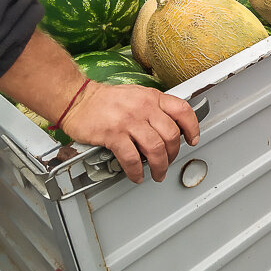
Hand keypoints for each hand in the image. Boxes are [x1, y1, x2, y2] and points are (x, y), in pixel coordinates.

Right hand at [60, 82, 199, 182]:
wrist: (77, 99)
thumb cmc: (105, 100)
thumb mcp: (136, 94)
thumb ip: (153, 108)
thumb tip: (168, 127)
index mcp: (152, 97)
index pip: (182, 110)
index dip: (192, 127)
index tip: (193, 139)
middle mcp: (143, 108)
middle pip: (171, 135)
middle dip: (174, 154)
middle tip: (169, 162)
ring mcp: (129, 121)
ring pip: (155, 149)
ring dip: (159, 166)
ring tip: (157, 173)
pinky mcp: (113, 134)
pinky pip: (131, 158)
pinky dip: (136, 171)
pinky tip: (137, 175)